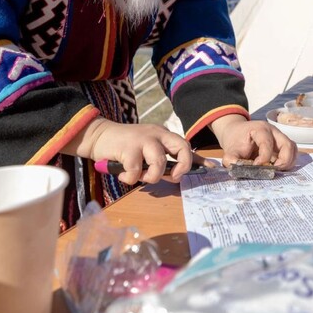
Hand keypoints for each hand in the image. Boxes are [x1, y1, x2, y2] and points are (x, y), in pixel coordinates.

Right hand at [75, 118, 194, 184]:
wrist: (99, 136)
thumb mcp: (147, 149)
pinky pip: (135, 171)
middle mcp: (156, 134)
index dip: (199, 160)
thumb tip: (178, 175)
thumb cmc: (125, 146)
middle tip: (173, 177)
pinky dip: (129, 178)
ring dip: (150, 176)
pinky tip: (123, 173)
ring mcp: (142, 140)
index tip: (212, 169)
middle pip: (181, 147)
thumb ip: (162, 159)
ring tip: (138, 175)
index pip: (185, 145)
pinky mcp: (128, 147)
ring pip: (158, 163)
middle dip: (182, 167)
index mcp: (163, 135)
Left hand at [209, 114, 296, 170]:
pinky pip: (292, 153)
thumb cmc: (236, 140)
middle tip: (274, 171)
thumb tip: (236, 170)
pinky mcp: (282, 145)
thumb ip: (231, 159)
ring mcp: (280, 138)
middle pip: (287, 144)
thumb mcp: (230, 149)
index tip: (256, 167)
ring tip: (278, 171)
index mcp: (260, 129)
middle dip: (283, 160)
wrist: (238, 132)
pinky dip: (289, 162)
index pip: (267, 143)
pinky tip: (279, 169)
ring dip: (288, 162)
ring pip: (292, 149)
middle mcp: (274, 132)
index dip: (264, 157)